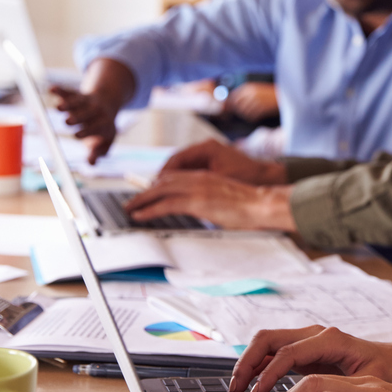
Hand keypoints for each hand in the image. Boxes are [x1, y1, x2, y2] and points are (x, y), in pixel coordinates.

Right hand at [49, 84, 119, 163]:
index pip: (95, 127)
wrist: (108, 102)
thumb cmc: (103, 127)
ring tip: (58, 108)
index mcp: (103, 123)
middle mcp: (95, 111)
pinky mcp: (76, 95)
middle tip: (68, 122)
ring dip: (67, 105)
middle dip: (77, 118)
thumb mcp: (106, 140)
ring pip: (77, 102)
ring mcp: (86, 101)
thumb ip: (98, 152)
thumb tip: (91, 164)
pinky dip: (60, 90)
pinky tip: (51, 89)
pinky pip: (68, 91)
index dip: (87, 131)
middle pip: (86, 114)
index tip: (77, 135)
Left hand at [125, 171, 295, 230]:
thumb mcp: (225, 199)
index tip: (148, 193)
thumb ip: (210, 201)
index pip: (175, 177)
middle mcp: (198, 178)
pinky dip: (149, 209)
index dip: (158, 184)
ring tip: (130, 208)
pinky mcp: (196, 202)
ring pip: (160, 190)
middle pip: (163, 181)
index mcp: (205, 176)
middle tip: (132, 201)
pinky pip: (166, 204)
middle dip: (145, 191)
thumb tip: (204, 211)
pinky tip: (140, 215)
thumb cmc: (250, 206)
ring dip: (142, 200)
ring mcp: (196, 189)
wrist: (261, 204)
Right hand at [158, 140, 285, 185]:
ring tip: (158, 195)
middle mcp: (205, 149)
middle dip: (162, 178)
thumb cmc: (249, 177)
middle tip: (150, 193)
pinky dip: (181, 182)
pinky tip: (175, 194)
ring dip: (171, 181)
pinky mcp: (211, 166)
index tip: (153, 187)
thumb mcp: (221, 181)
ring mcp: (208, 156)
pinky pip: (190, 173)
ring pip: (182, 168)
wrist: (267, 178)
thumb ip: (199, 182)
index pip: (177, 159)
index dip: (163, 174)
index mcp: (207, 148)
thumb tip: (176, 187)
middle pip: (176, 163)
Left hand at [224, 82, 279, 121]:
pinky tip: (258, 116)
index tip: (232, 108)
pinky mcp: (262, 108)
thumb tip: (232, 103)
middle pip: (237, 105)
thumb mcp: (256, 90)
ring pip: (244, 112)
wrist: (283, 96)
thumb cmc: (269, 94)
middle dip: (238, 110)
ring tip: (254, 113)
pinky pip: (252, 117)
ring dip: (247, 115)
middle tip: (245, 112)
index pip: (233, 96)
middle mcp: (250, 93)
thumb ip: (244, 95)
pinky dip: (253, 118)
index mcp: (248, 87)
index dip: (231, 104)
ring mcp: (256, 101)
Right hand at [230, 325, 391, 391]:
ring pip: (268, 342)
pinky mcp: (305, 350)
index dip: (269, 372)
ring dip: (249, 363)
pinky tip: (253, 386)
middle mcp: (316, 334)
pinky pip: (275, 352)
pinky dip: (260, 366)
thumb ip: (345, 391)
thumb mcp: (370, 383)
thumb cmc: (387, 371)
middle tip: (236, 388)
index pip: (289, 351)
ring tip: (238, 388)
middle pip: (270, 338)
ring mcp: (308, 340)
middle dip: (248, 362)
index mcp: (331, 339)